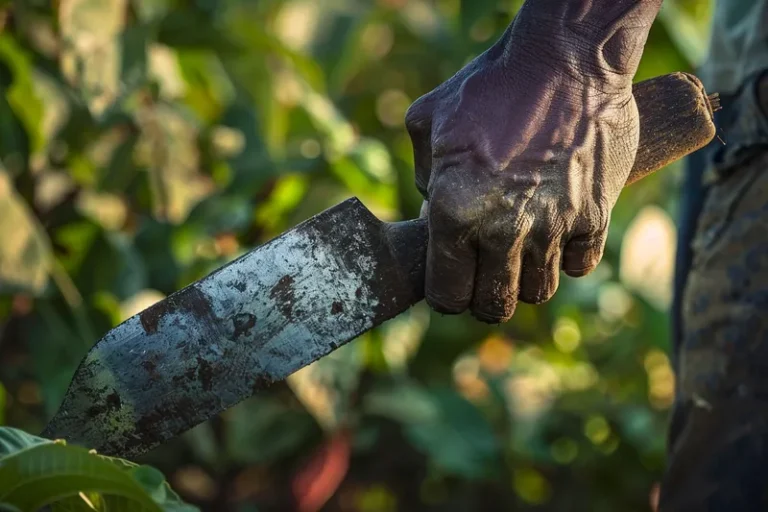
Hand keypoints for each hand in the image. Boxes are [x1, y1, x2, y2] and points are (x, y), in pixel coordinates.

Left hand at [405, 0, 660, 322]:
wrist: (565, 59)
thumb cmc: (489, 86)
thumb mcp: (430, 122)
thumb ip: (425, 179)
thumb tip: (434, 216)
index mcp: (455, 210)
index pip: (447, 295)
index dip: (447, 293)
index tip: (453, 280)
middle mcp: (503, 229)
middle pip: (494, 306)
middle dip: (485, 297)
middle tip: (486, 274)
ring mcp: (553, 226)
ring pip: (538, 293)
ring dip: (526, 279)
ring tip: (521, 252)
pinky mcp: (595, 216)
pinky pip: (579, 266)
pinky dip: (567, 258)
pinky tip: (557, 233)